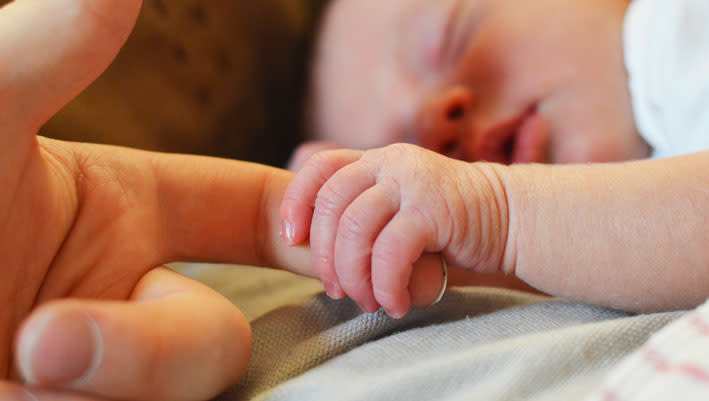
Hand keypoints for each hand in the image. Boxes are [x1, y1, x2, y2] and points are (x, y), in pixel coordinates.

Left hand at [0, 1, 275, 399]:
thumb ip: (44, 58)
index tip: (342, 249)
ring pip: (178, 393)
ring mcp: (111, 373)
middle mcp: (129, 299)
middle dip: (146, 350)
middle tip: (40, 346)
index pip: (249, 214)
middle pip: (216, 335)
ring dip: (104, 386)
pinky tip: (20, 390)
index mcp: (126, 221)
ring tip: (13, 372)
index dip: (308, 224)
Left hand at [280, 144, 510, 317]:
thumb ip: (368, 210)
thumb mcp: (402, 204)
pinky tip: (394, 303)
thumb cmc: (450, 222)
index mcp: (378, 160)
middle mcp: (391, 163)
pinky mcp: (433, 210)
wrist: (510, 218)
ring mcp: (412, 183)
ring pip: (355, 229)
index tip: (291, 238)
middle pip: (331, 204)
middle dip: (325, 255)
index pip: (320, 166)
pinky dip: (385, 285)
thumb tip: (321, 250)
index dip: (296, 201)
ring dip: (353, 275)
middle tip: (336, 289)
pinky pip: (390, 252)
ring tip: (366, 302)